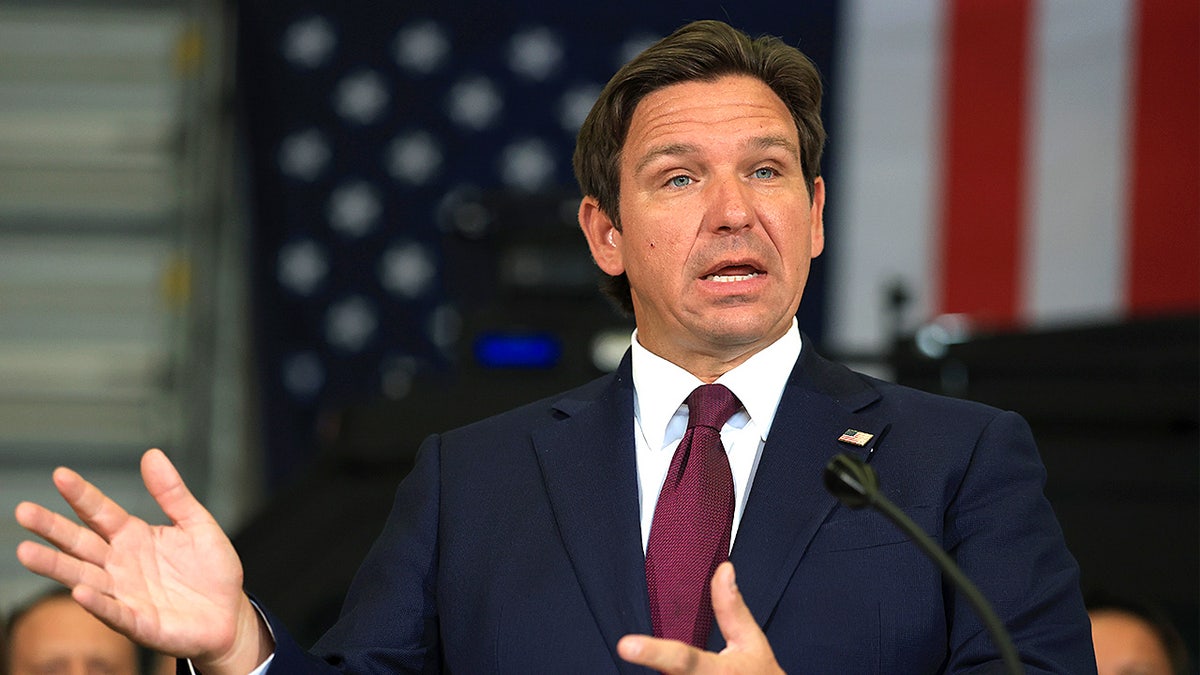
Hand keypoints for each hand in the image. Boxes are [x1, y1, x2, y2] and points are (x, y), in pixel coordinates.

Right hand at [14, 449, 272, 673]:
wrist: (228, 613)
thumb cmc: (210, 569)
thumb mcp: (197, 524)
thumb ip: (172, 493)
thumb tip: (152, 454)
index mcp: (133, 536)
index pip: (100, 512)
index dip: (82, 494)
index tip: (60, 474)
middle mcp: (120, 564)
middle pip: (81, 543)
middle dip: (52, 529)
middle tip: (23, 510)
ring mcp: (125, 594)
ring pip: (84, 578)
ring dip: (56, 567)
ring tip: (27, 552)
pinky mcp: (139, 623)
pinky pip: (115, 613)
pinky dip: (97, 604)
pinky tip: (79, 592)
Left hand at [618, 562, 784, 673]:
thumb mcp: (751, 642)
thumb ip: (732, 609)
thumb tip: (723, 570)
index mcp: (718, 673)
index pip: (682, 660)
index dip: (652, 652)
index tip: (626, 646)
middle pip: (663, 674)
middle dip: (651, 658)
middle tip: (641, 652)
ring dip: (660, 671)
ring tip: (669, 655)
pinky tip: (672, 670)